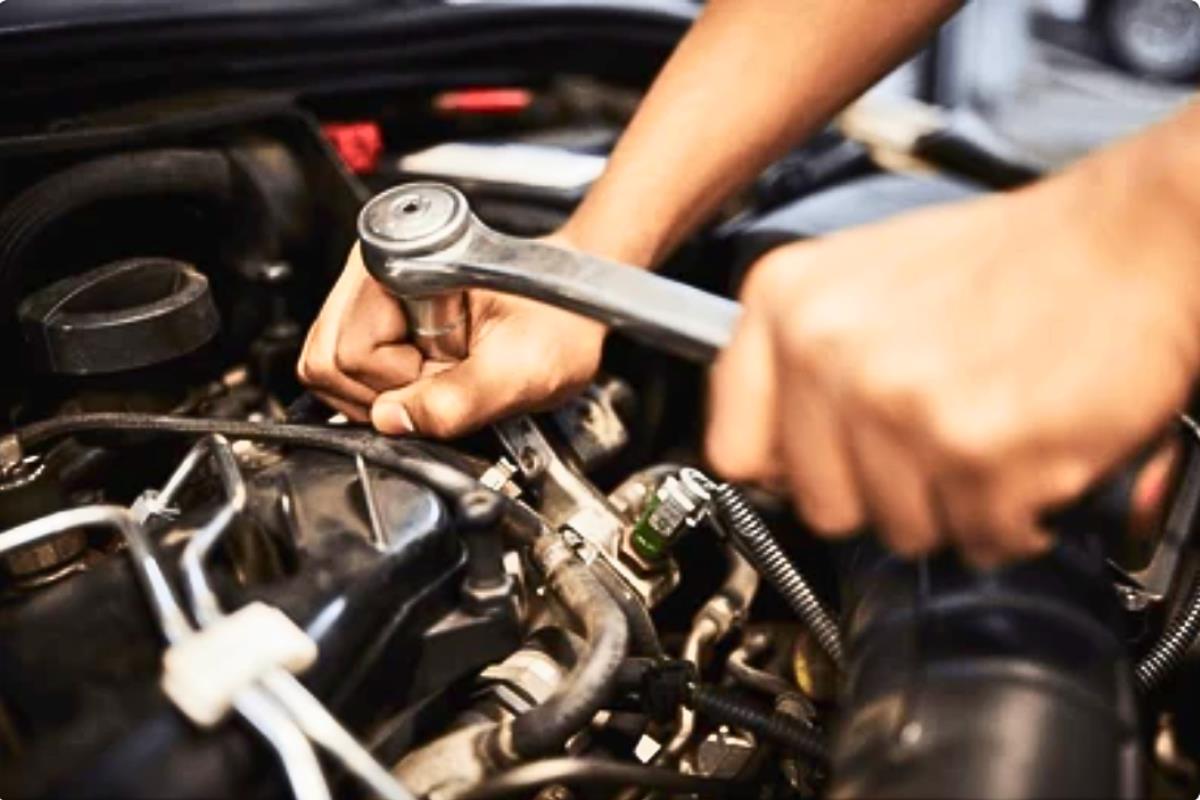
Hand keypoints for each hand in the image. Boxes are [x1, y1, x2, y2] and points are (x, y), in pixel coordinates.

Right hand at [298, 240, 605, 436]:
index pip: (344, 355)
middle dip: (383, 394)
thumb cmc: (561, 319)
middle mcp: (371, 274)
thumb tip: (392, 422)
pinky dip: (390, 389)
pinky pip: (350, 373)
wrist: (576, 301)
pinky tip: (431, 376)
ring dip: (387, 393)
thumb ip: (460, 401)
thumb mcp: (523, 370)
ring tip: (442, 376)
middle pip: (326, 363)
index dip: (397, 386)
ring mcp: (369, 295)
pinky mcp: (376, 318)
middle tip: (443, 382)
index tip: (448, 378)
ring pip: (332, 371)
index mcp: (400, 267)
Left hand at [707, 168, 1199, 566]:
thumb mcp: (863, 277)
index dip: (787, 471)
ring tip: (987, 434)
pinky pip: (979, 539)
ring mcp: (898, 402)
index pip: (732, 450)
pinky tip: (1027, 453)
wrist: (1133, 237)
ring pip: (899, 532)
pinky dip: (1013, 517)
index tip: (820, 469)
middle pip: (818, 506)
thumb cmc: (1010, 258)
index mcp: (786, 301)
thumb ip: (798, 360)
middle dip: (881, 494)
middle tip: (932, 444)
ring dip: (952, 505)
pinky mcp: (975, 449)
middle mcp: (827, 350)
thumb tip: (764, 452)